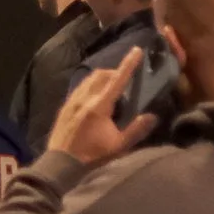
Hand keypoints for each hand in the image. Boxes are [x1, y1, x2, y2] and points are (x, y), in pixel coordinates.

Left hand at [48, 49, 159, 165]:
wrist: (61, 163)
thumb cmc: (92, 155)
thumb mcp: (119, 146)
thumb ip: (137, 129)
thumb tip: (152, 116)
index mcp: (99, 106)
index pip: (117, 79)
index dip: (128, 64)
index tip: (136, 50)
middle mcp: (84, 98)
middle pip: (101, 75)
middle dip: (115, 72)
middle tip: (126, 80)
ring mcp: (72, 101)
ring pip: (89, 79)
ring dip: (102, 78)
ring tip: (112, 89)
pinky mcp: (65, 106)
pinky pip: (80, 87)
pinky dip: (91, 85)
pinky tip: (96, 97)